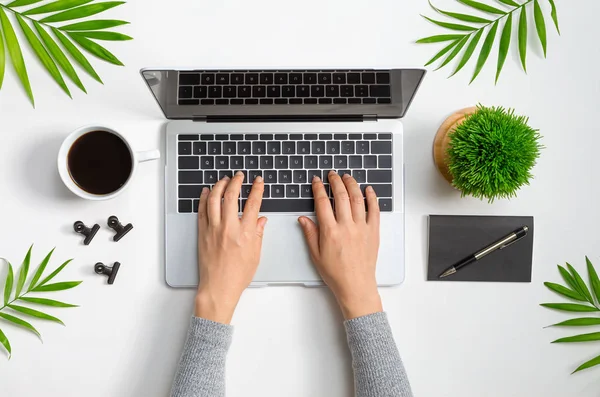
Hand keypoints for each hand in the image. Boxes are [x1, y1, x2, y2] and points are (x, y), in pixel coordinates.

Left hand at [195, 172, 266, 323]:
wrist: (218, 288)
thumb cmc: (237, 275)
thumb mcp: (255, 255)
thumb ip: (258, 234)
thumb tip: (261, 220)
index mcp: (245, 233)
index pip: (253, 203)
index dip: (257, 189)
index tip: (258, 181)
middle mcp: (228, 228)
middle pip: (232, 196)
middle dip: (236, 182)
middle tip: (239, 176)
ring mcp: (213, 229)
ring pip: (215, 199)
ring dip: (220, 186)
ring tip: (224, 180)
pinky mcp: (203, 233)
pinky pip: (202, 210)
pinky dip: (204, 198)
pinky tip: (207, 192)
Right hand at [298, 171, 382, 319]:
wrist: (356, 285)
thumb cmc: (336, 273)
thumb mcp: (316, 255)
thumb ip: (310, 234)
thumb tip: (303, 218)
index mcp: (330, 232)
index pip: (322, 203)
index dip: (318, 189)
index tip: (316, 181)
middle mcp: (346, 226)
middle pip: (341, 196)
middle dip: (335, 182)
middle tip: (332, 174)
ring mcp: (362, 228)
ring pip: (357, 199)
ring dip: (352, 185)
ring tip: (347, 177)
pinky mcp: (373, 232)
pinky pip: (374, 210)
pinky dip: (372, 198)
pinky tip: (368, 190)